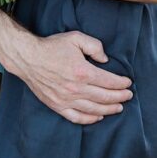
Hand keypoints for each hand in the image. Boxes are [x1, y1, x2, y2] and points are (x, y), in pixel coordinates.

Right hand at [8, 29, 133, 125]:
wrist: (28, 58)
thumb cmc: (52, 47)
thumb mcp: (76, 38)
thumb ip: (94, 46)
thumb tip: (105, 59)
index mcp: (82, 71)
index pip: (108, 81)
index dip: (121, 83)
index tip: (128, 83)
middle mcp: (76, 89)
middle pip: (104, 97)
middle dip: (119, 97)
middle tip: (128, 96)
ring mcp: (66, 100)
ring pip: (93, 109)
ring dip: (109, 109)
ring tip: (119, 107)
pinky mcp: (57, 106)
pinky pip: (76, 117)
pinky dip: (90, 119)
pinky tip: (98, 117)